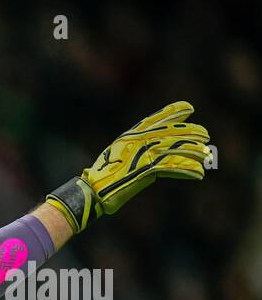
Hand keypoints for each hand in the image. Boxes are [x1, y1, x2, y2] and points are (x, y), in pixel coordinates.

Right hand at [46, 101, 210, 233]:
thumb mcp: (118, 161)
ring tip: (207, 155)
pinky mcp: (146, 169)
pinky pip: (172, 167)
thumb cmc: (101, 179)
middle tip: (205, 135)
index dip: (173, 112)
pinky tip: (198, 174)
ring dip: (194, 151)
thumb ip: (137, 158)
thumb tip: (155, 166)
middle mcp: (138, 141)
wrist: (92, 191)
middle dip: (191, 133)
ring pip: (176, 148)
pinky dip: (187, 171)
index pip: (155, 119)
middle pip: (171, 132)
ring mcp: (142, 153)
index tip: (188, 108)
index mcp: (130, 136)